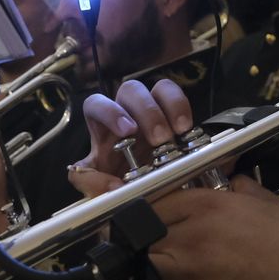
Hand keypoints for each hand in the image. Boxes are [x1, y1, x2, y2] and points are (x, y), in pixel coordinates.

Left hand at [67, 79, 194, 198]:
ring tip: (179, 131)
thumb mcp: (94, 186)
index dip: (110, 112)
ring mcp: (152, 113)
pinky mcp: (173, 120)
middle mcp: (127, 114)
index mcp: (102, 128)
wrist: (140, 191)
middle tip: (159, 138)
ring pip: (159, 88)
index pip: (95, 104)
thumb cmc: (114, 183)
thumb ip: (90, 182)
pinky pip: (178, 100)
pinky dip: (184, 110)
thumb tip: (112, 186)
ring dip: (171, 105)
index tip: (128, 131)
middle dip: (147, 110)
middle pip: (131, 90)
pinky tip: (188, 131)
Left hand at [147, 176, 278, 279]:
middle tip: (166, 247)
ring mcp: (187, 271)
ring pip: (146, 269)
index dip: (155, 212)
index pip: (156, 203)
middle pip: (145, 237)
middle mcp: (189, 234)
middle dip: (152, 242)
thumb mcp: (266, 199)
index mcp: (205, 204)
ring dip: (154, 271)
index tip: (159, 220)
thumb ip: (239, 187)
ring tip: (168, 274)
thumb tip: (230, 182)